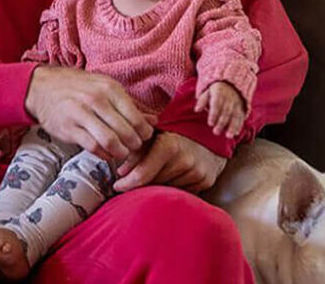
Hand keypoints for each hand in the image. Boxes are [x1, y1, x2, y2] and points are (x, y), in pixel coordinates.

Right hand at [24, 65, 154, 162]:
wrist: (43, 87)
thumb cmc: (79, 88)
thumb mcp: (105, 88)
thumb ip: (129, 106)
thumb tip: (154, 120)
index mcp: (109, 88)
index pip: (135, 117)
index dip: (143, 132)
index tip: (143, 137)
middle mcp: (96, 99)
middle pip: (125, 131)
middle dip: (134, 144)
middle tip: (134, 148)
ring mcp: (81, 114)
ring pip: (110, 140)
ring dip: (120, 152)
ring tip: (121, 153)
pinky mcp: (69, 128)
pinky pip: (93, 146)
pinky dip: (104, 154)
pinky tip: (106, 153)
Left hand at [113, 131, 227, 193]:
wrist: (208, 132)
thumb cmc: (174, 132)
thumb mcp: (152, 135)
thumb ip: (135, 152)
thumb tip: (121, 173)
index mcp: (169, 146)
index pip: (143, 175)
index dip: (127, 183)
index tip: (117, 186)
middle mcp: (185, 160)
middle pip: (153, 184)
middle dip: (141, 183)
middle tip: (133, 180)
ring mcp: (197, 172)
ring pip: (166, 190)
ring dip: (157, 186)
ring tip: (156, 174)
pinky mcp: (206, 181)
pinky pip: (182, 192)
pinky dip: (173, 187)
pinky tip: (173, 176)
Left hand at [195, 81, 246, 138]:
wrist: (232, 84)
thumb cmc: (215, 91)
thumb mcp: (207, 92)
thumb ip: (202, 101)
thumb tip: (196, 110)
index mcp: (219, 93)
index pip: (216, 104)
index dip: (213, 114)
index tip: (210, 124)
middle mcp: (229, 98)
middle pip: (226, 112)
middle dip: (221, 123)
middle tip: (216, 132)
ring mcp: (237, 104)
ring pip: (235, 116)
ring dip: (232, 127)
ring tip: (228, 136)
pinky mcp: (242, 108)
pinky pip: (241, 117)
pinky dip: (239, 126)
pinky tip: (235, 133)